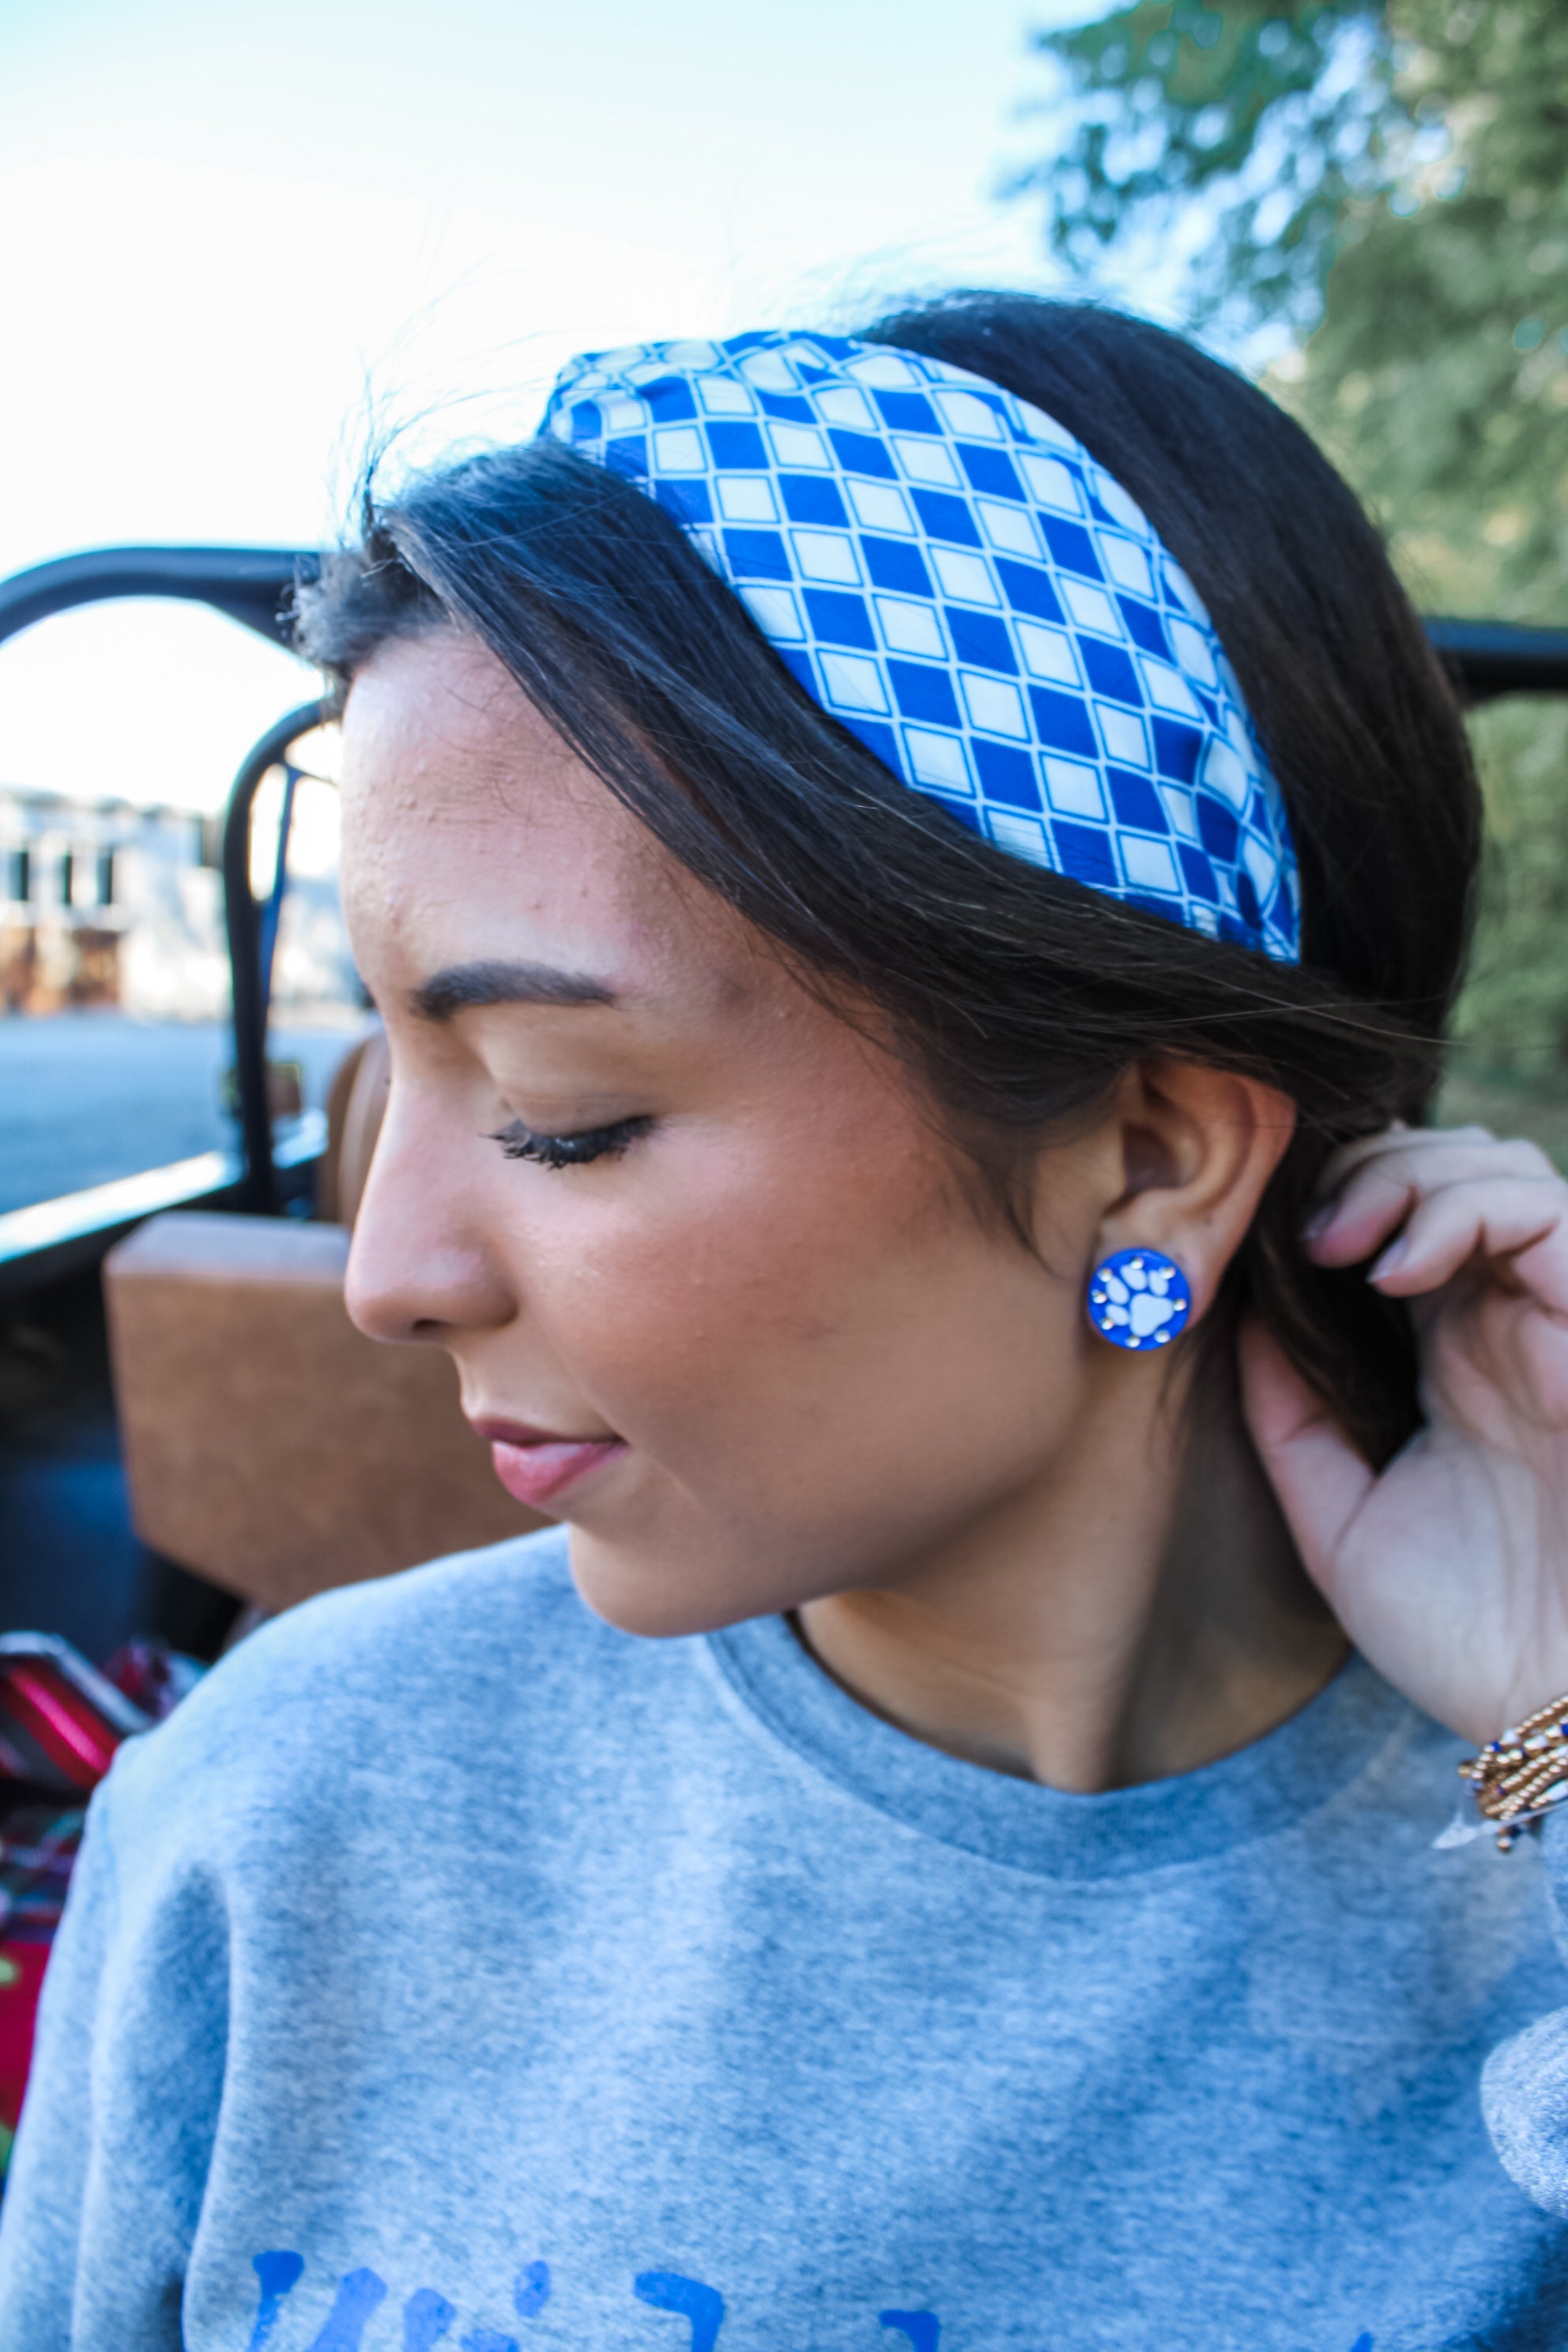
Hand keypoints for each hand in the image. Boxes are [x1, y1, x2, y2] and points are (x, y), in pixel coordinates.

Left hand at [1240, 1124, 1567, 1744]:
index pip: (1405, 1222)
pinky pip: (1549, 1214)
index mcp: (1457, 1362)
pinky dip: (1464, 1210)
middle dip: (1369, 1169)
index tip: (1271, 1243)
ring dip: (1410, 1175)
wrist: (1556, 1714)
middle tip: (1310, 1234)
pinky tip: (1396, 1270)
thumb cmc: (1463, 1637)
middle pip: (1454, 1168)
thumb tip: (1239, 1314)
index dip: (1340, 1199)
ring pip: (1504, 1168)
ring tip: (1347, 1245)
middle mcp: (1513, 1328)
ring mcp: (1561, 1326)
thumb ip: (1289, 1421)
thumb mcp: (1338, 1522)